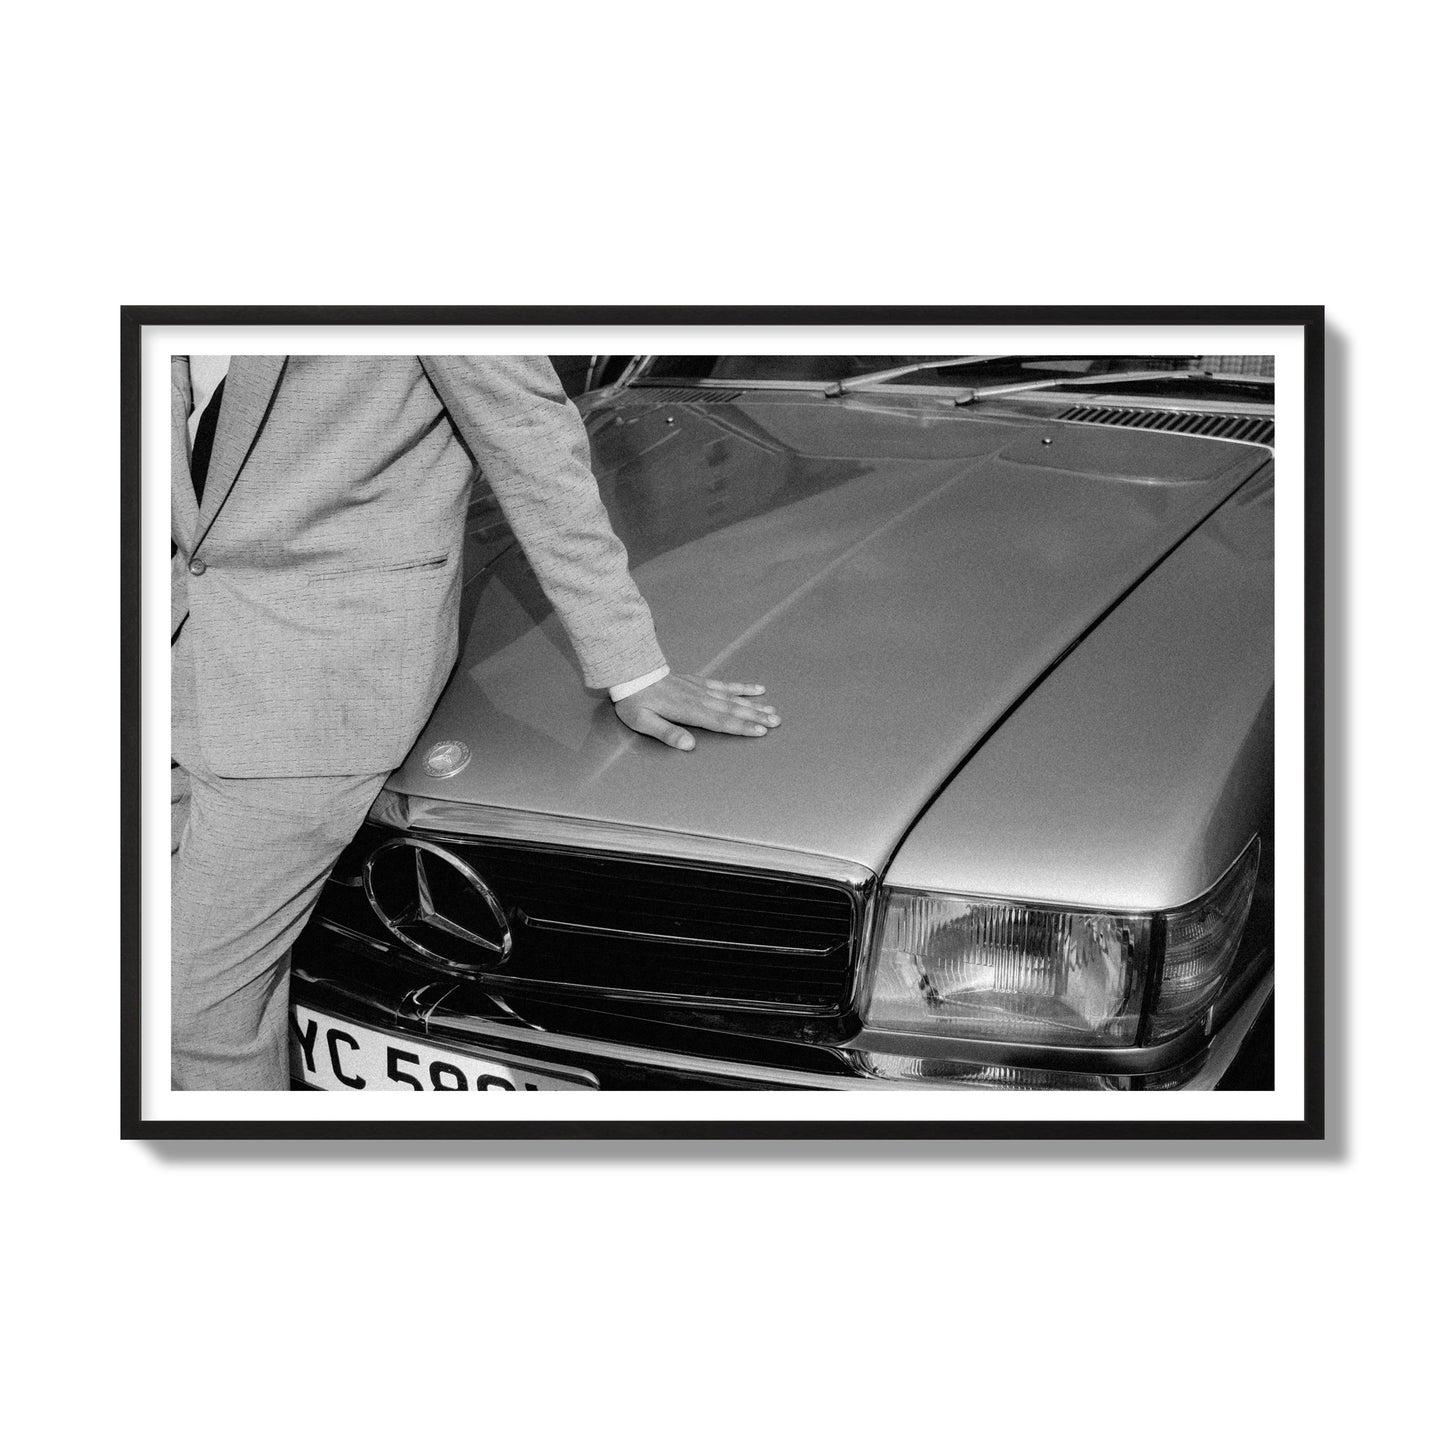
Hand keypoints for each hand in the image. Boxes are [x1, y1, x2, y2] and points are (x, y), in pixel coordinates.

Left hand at [613, 675, 779, 751]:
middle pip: (732, 710)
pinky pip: (724, 685)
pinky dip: (741, 688)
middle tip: (777, 722)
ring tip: (772, 710)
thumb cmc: (635, 701)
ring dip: (754, 705)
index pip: (720, 721)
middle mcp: (699, 699)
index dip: (741, 727)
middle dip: (756, 717)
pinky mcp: (698, 682)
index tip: (761, 731)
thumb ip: (667, 733)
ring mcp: (701, 689)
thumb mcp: (643, 722)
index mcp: (688, 711)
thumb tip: (689, 745)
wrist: (632, 672)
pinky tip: (756, 689)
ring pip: (732, 698)